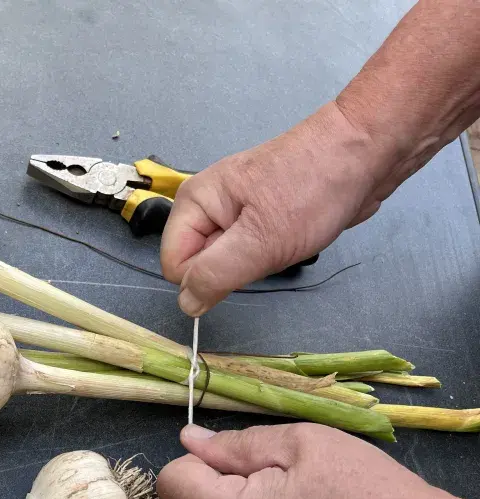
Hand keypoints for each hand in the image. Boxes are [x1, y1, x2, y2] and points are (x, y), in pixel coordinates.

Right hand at [160, 101, 398, 315]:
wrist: (365, 152)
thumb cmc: (312, 190)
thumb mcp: (260, 241)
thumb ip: (214, 275)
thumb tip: (185, 305)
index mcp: (193, 202)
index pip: (175, 265)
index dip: (206, 275)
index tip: (244, 260)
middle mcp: (206, 205)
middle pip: (199, 263)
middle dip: (233, 268)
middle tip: (267, 245)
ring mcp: (232, 210)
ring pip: (226, 261)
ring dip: (255, 262)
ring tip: (282, 237)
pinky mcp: (258, 216)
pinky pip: (249, 252)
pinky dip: (269, 253)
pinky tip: (291, 235)